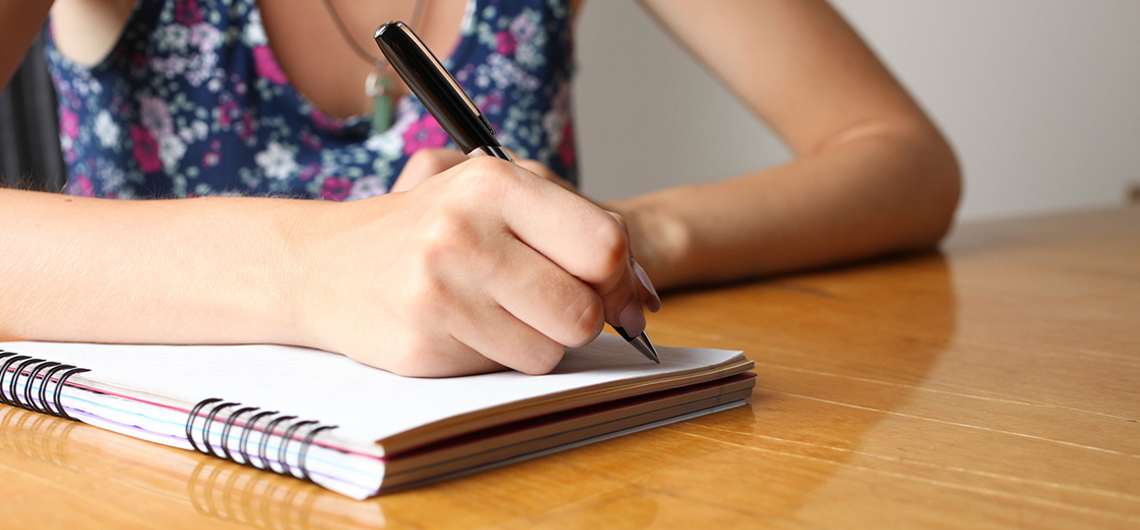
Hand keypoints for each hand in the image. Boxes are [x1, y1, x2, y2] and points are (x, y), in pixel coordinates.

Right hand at [297, 157, 656, 376]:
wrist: (322, 264)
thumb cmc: (426, 227)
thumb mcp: (494, 193)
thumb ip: (573, 226)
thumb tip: (640, 295)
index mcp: (493, 182)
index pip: (605, 245)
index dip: (619, 276)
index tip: (609, 286)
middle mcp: (465, 233)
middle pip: (583, 309)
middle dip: (581, 314)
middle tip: (549, 301)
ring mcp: (440, 293)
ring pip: (550, 350)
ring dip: (538, 338)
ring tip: (496, 308)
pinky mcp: (423, 345)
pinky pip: (505, 370)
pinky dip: (498, 356)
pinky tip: (464, 326)